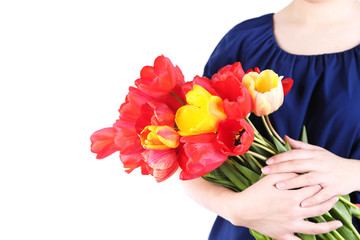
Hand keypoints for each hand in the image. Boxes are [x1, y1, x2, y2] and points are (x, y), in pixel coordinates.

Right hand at [225, 173, 340, 239]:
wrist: (241, 209)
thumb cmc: (255, 192)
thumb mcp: (270, 177)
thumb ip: (287, 172)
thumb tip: (300, 170)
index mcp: (292, 197)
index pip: (313, 189)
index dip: (318, 184)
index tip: (320, 181)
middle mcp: (295, 213)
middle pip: (319, 207)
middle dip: (329, 201)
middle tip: (335, 197)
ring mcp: (290, 226)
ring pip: (315, 228)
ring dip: (329, 226)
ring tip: (337, 223)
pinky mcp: (283, 235)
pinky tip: (314, 239)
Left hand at [261, 136, 359, 206]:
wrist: (354, 172)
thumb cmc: (330, 161)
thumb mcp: (317, 151)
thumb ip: (300, 146)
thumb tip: (285, 138)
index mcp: (314, 154)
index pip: (293, 154)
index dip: (279, 157)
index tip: (267, 162)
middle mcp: (319, 164)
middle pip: (297, 165)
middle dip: (280, 168)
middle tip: (265, 172)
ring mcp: (327, 176)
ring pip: (307, 179)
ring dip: (292, 183)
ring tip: (278, 186)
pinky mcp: (334, 188)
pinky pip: (322, 195)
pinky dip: (312, 200)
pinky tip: (301, 204)